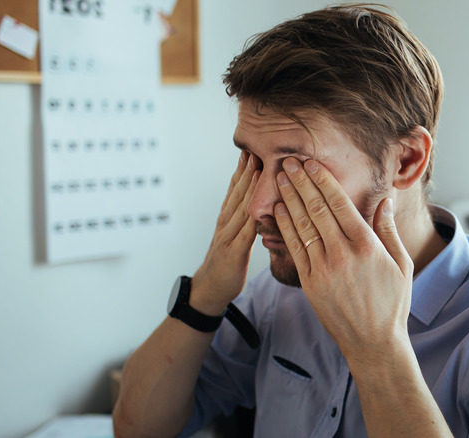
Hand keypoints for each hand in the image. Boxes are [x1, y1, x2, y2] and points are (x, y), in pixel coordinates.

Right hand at [191, 151, 258, 314]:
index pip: (235, 187)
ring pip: (240, 206)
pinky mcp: (234, 251)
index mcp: (227, 217)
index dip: (243, 167)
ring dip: (248, 186)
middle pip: (237, 191)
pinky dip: (252, 216)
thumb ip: (245, 218)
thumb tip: (259, 201)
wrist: (209, 288)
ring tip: (257, 165)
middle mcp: (226, 222)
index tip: (253, 147)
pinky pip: (245, 232)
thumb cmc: (226, 262)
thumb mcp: (235, 235)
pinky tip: (259, 205)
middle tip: (256, 145)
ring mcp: (228, 236)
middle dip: (247, 168)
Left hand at [273, 158, 413, 360]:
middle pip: (316, 209)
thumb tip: (385, 201)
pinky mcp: (310, 283)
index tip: (312, 163)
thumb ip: (389, 230)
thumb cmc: (392, 303)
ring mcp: (324, 269)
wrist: (373, 342)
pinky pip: (294, 248)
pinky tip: (279, 209)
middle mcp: (343, 254)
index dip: (323, 180)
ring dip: (289, 198)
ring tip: (279, 178)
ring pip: (302, 225)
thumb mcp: (401, 264)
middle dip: (301, 182)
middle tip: (289, 161)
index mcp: (367, 245)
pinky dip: (285, 226)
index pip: (339, 204)